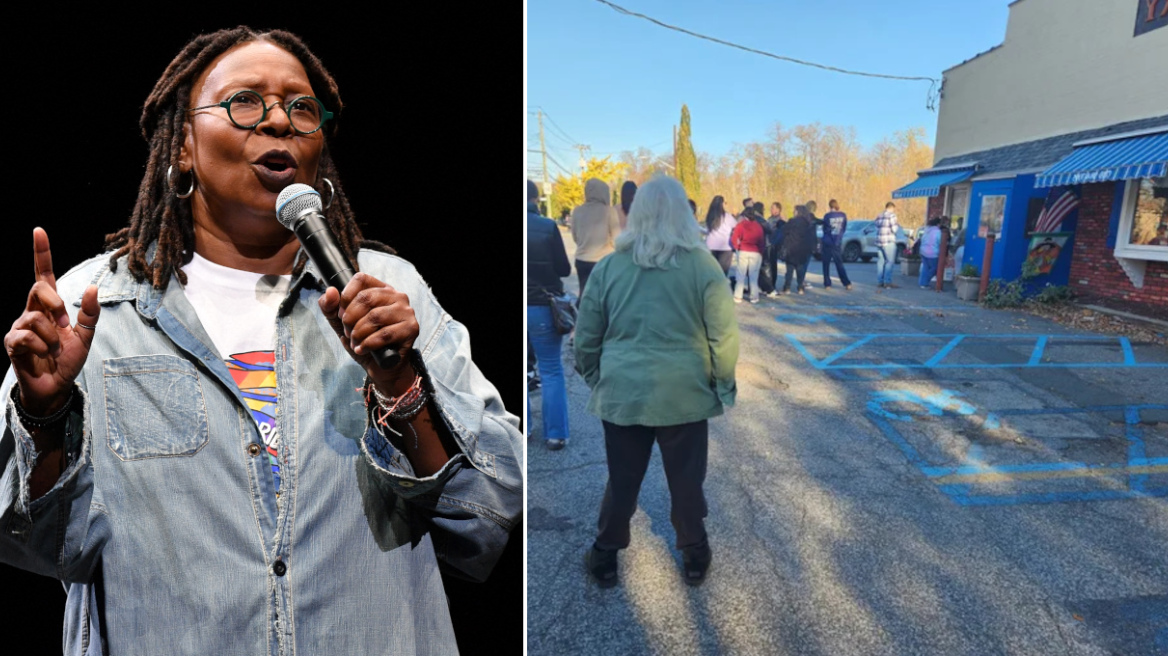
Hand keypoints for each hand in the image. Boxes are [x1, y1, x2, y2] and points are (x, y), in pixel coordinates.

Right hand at [4, 228, 99, 415]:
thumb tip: (95, 287)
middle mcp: (31, 312)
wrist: (55, 387)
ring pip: (35, 317)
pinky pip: (26, 336)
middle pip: (38, 288)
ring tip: (53, 348)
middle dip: (55, 302)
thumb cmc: (66, 361)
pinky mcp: (11, 343)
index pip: (43, 275)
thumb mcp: (85, 336)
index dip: (41, 253)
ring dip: (52, 335)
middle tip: (64, 323)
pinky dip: (41, 345)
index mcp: (49, 308)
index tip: (39, 231)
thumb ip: (90, 314)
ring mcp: (19, 327)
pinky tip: (42, 354)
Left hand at [317, 272, 419, 396]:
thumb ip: (330, 307)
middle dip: (350, 318)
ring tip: (356, 342)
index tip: (341, 314)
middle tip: (348, 332)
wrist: (383, 368)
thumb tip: (330, 292)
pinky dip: (368, 344)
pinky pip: (384, 334)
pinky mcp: (411, 329)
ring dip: (358, 333)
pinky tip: (363, 349)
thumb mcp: (341, 323)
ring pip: (375, 316)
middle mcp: (397, 296)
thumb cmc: (365, 341)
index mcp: (382, 290)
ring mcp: (406, 312)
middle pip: (366, 297)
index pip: (361, 279)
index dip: (346, 296)